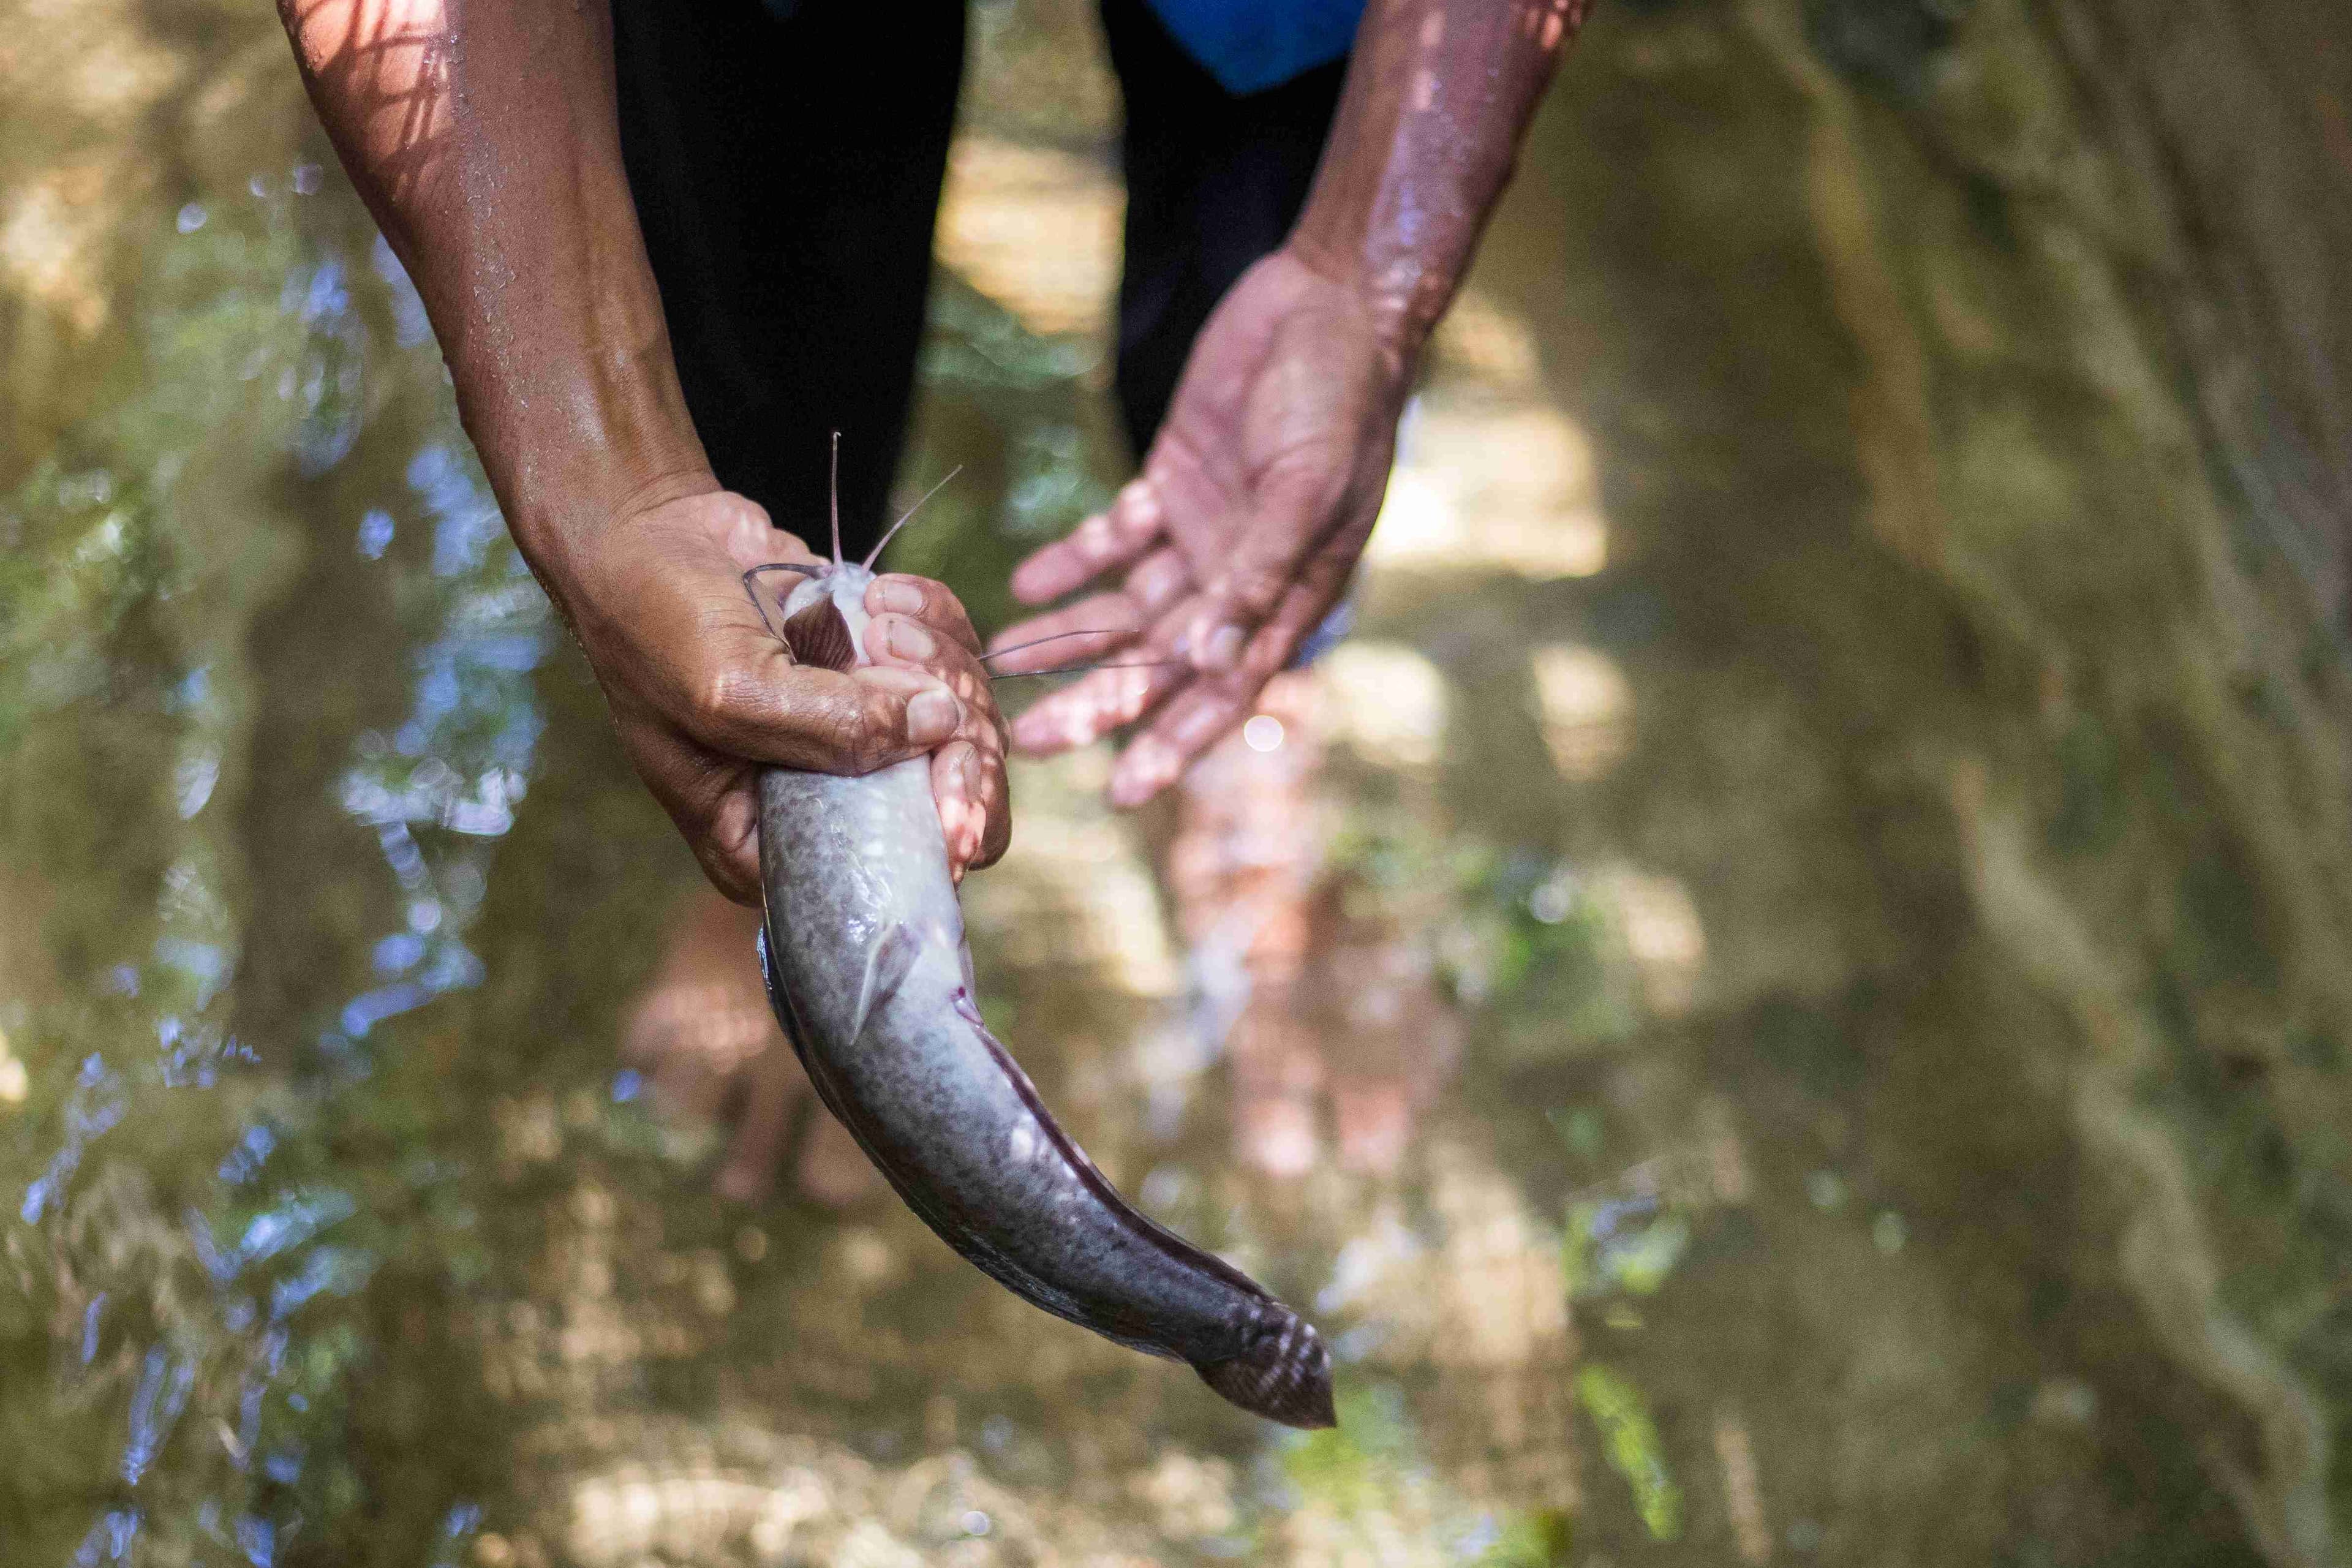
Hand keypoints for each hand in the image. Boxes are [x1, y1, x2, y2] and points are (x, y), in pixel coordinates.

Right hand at [548, 485, 1009, 902]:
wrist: (650, 534)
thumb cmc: (656, 624)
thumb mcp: (728, 691)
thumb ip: (832, 727)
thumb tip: (940, 727)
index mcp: (773, 842)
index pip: (892, 872)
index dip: (945, 824)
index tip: (953, 759)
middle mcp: (827, 799)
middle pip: (952, 802)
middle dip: (957, 728)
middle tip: (914, 660)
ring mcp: (862, 733)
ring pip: (962, 723)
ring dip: (938, 657)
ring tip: (878, 617)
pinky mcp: (882, 669)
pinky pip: (952, 656)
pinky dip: (935, 618)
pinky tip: (883, 595)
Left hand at [988, 247, 1410, 805]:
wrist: (1331, 302)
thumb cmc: (1340, 398)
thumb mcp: (1306, 486)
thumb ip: (1258, 572)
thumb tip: (1209, 660)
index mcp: (1288, 594)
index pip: (1223, 689)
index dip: (1173, 743)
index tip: (1120, 793)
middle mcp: (1244, 577)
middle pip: (1159, 660)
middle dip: (1097, 702)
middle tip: (1025, 741)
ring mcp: (1207, 532)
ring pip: (1127, 607)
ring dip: (1068, 637)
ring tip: (1001, 663)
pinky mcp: (1175, 483)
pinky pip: (1117, 537)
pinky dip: (1073, 561)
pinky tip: (1026, 586)